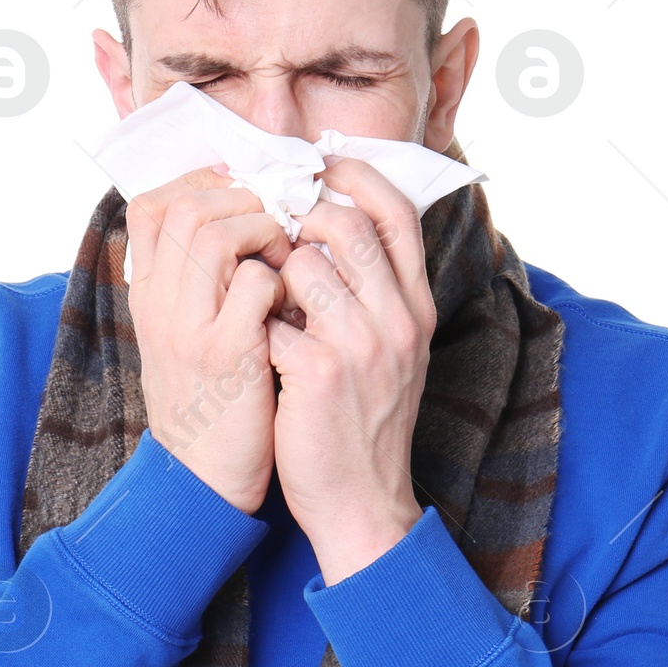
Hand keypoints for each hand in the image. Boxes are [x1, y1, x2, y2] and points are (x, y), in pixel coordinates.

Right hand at [126, 167, 291, 513]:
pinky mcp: (226, 355)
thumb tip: (232, 223)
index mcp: (147, 297)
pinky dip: (283, 279)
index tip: (243, 195)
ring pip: (215, 233)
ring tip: (286, 256)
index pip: (152, 205)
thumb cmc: (209, 404)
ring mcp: (188, 329)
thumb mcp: (180, 337)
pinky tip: (294, 302)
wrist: (205, 482)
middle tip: (276, 220)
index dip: (201, 184)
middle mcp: (158, 306)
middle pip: (183, 206)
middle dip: (241, 199)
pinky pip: (255, 283)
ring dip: (263, 231)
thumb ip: (194, 283)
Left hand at [264, 156, 435, 582]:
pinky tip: (252, 345)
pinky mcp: (319, 372)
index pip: (397, 212)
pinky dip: (253, 322)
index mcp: (415, 306)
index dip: (355, 174)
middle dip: (297, 215)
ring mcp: (361, 344)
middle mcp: (397, 318)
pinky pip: (270, 316)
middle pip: (346, 223)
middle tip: (268, 228)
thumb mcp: (389, 351)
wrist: (362, 503)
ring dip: (269, 271)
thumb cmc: (363, 421)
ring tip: (259, 296)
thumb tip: (326, 230)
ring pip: (303, 263)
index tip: (318, 163)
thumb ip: (372, 291)